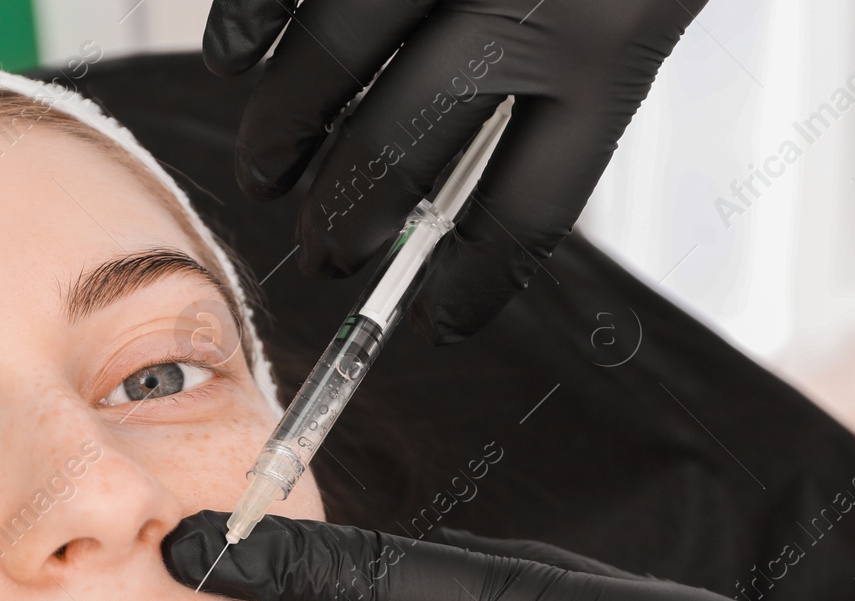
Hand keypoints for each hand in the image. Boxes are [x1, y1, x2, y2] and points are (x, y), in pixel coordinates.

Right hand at [201, 0, 706, 343]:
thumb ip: (585, 63)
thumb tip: (472, 168)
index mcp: (617, 42)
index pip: (529, 209)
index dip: (473, 284)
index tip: (440, 316)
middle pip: (402, 156)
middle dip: (346, 226)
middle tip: (325, 255)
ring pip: (328, 69)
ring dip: (280, 140)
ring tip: (265, 177)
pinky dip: (249, 24)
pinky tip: (237, 61)